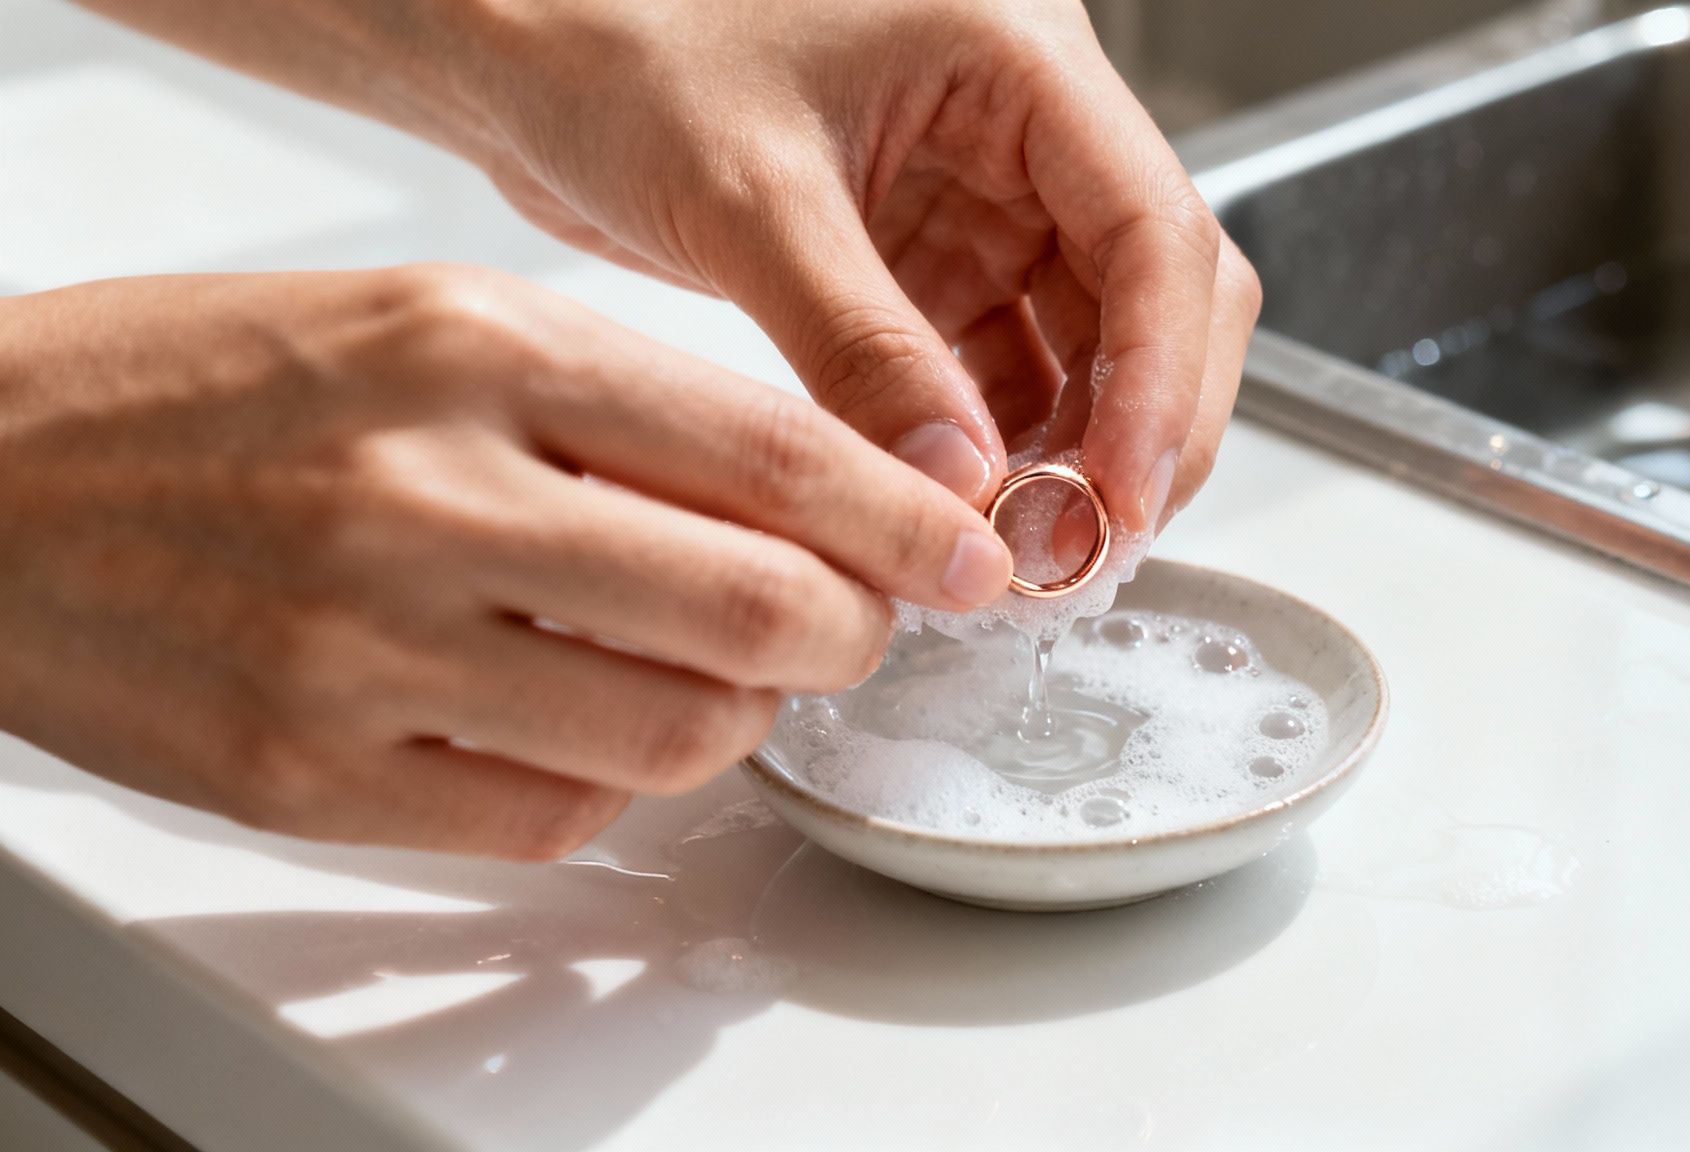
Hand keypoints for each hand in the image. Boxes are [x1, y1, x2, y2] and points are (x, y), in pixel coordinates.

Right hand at [0, 266, 1012, 857]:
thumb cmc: (206, 387)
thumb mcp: (425, 316)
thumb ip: (617, 402)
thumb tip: (808, 498)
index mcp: (474, 348)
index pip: (770, 453)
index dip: (905, 521)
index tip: (965, 556)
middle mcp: (430, 495)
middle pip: (754, 610)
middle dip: (850, 634)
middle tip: (852, 627)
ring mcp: (367, 651)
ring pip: (676, 736)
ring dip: (738, 719)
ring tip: (706, 673)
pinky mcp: (314, 776)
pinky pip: (555, 818)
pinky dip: (611, 781)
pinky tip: (579, 723)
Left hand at [465, 0, 1260, 529]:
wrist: (520, 41)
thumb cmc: (615, 35)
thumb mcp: (749, 197)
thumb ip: (862, 346)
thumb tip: (957, 490)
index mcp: (1017, 59)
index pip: (1154, 232)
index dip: (1162, 379)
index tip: (1124, 498)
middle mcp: (1020, 127)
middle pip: (1151, 296)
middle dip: (1135, 427)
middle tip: (1079, 548)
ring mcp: (976, 197)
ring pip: (1083, 346)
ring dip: (1067, 452)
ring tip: (1017, 552)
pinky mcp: (919, 259)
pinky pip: (995, 368)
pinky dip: (993, 446)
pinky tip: (961, 513)